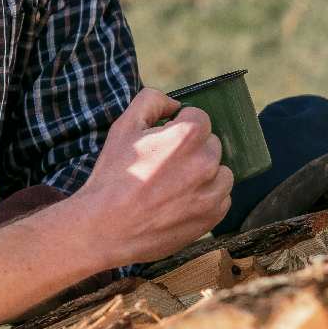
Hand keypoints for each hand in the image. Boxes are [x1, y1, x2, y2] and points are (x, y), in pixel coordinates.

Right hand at [70, 87, 233, 267]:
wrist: (106, 228)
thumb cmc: (112, 176)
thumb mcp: (123, 127)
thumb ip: (151, 101)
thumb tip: (174, 104)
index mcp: (187, 135)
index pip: (198, 117)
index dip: (178, 126)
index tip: (162, 141)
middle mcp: (206, 162)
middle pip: (210, 144)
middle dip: (191, 149)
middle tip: (162, 166)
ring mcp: (212, 192)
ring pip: (220, 171)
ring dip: (204, 174)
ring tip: (173, 185)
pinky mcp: (212, 216)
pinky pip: (221, 198)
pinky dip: (205, 198)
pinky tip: (179, 202)